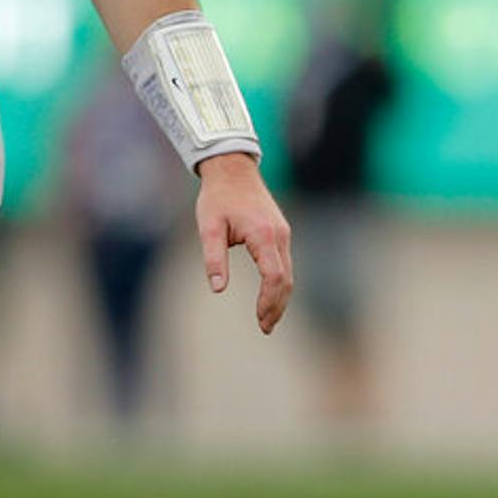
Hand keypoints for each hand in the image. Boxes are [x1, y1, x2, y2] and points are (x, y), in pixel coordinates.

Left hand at [194, 152, 293, 333]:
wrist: (233, 169)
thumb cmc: (218, 197)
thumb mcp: (208, 226)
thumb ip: (214, 257)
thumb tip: (218, 288)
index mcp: (263, 235)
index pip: (274, 277)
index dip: (268, 301)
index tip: (259, 320)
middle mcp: (279, 235)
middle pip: (286, 279)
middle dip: (277, 306)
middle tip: (265, 328)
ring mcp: (283, 233)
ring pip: (288, 272)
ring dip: (280, 297)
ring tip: (267, 319)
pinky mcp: (280, 232)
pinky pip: (285, 262)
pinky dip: (280, 282)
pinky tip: (270, 295)